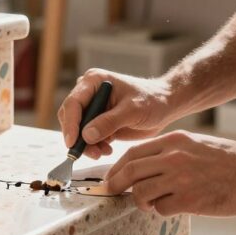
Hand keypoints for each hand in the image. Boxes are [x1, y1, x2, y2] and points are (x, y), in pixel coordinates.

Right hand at [58, 69, 175, 159]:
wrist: (165, 106)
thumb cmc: (152, 100)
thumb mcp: (132, 110)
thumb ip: (109, 122)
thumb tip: (86, 135)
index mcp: (93, 81)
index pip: (73, 103)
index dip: (70, 124)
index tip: (73, 143)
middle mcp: (88, 93)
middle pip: (70, 118)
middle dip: (78, 138)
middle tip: (92, 153)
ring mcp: (93, 108)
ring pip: (77, 130)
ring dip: (87, 145)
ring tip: (104, 152)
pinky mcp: (98, 122)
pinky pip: (87, 138)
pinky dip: (94, 146)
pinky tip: (107, 149)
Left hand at [104, 130, 235, 216]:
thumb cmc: (231, 160)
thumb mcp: (197, 144)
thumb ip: (173, 152)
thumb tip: (149, 167)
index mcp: (175, 141)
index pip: (133, 153)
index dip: (118, 167)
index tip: (112, 177)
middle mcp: (173, 157)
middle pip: (130, 171)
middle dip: (116, 184)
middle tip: (112, 193)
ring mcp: (180, 178)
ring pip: (141, 192)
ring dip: (140, 202)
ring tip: (150, 204)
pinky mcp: (189, 200)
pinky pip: (161, 209)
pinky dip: (162, 211)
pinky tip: (174, 208)